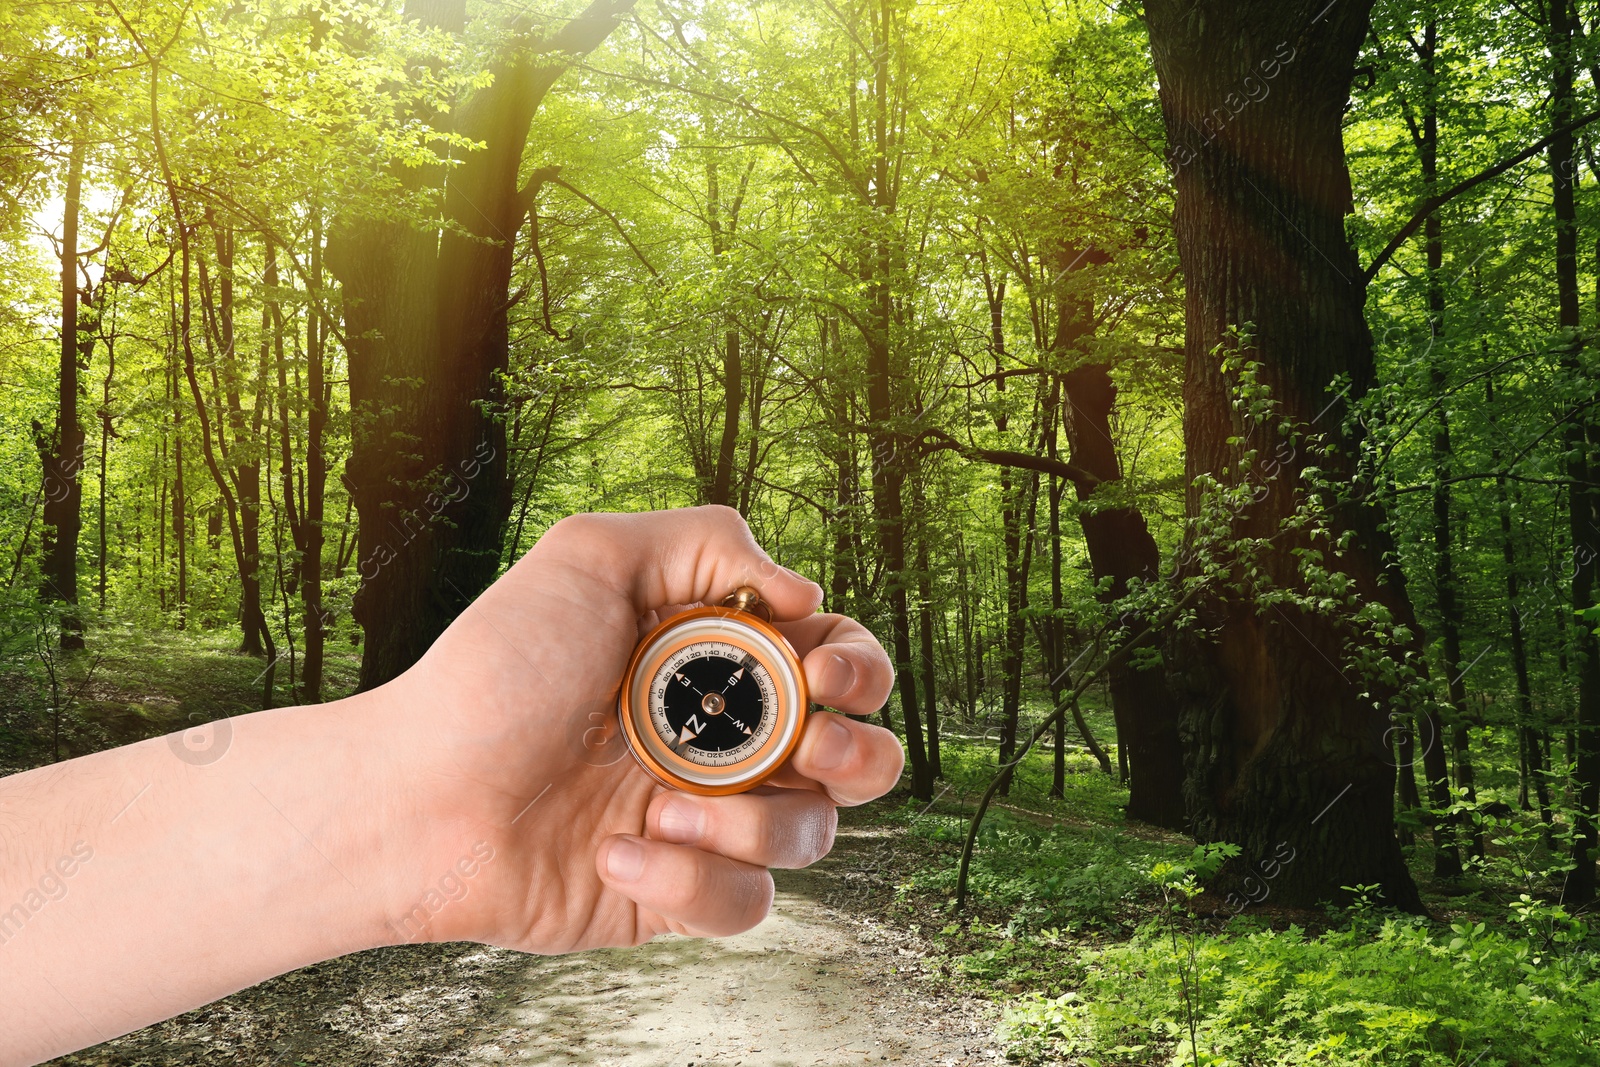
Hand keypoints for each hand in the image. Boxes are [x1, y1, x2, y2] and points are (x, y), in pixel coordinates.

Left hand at [373, 505, 902, 949]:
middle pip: (859, 756)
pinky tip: (614, 853)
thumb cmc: (496, 673)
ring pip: (811, 836)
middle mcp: (726, 740)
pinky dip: (689, 880)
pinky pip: (745, 904)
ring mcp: (707, 820)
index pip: (837, 659)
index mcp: (718, 661)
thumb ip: (707, 539)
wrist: (421, 797)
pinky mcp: (680, 893)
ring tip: (659, 807)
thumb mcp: (591, 559)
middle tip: (803, 749)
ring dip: (751, 823)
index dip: (857, 667)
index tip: (819, 671)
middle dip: (858, 754)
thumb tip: (804, 590)